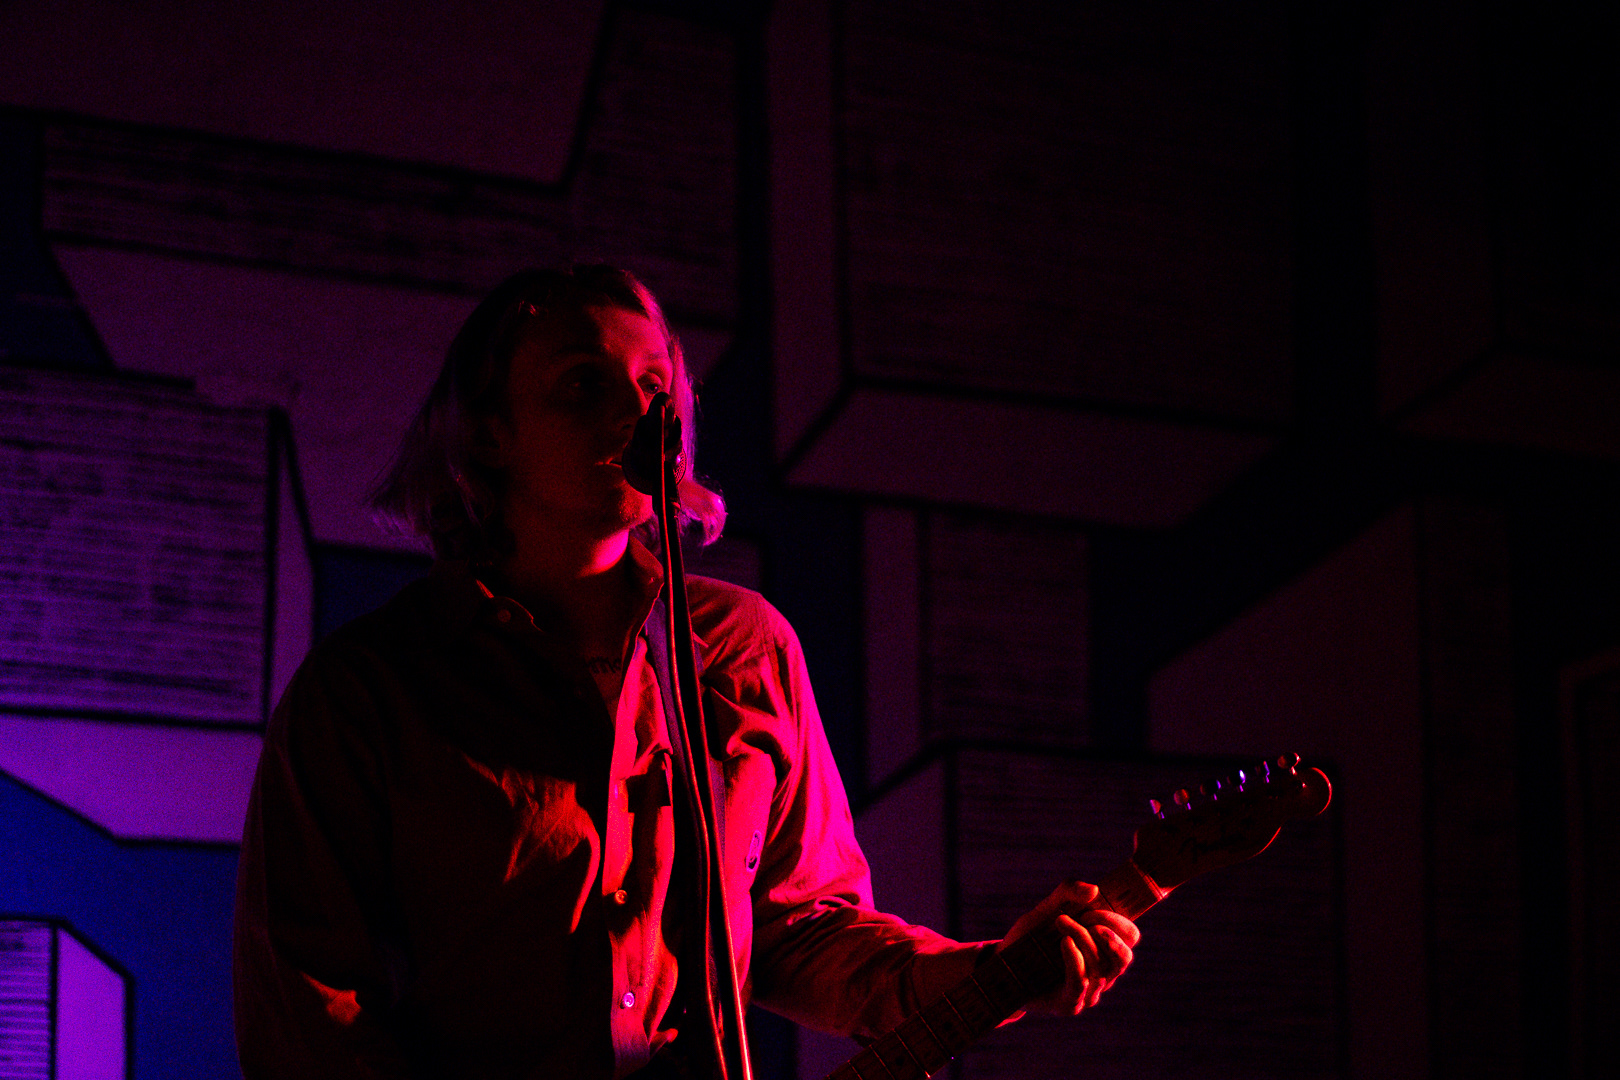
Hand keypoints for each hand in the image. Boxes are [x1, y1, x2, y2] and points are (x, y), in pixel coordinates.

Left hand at [996, 880, 1139, 1018]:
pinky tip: (1063, 943)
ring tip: (1060, 922)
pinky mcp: (1069, 1004)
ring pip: (1100, 967)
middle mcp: (1103, 973)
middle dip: (1107, 932)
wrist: (1002, 962)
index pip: (1131, 937)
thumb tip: (1095, 890)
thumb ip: (1068, 892)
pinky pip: (1080, 983)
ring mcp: (1088, 992)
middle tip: (1085, 917)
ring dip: (1082, 938)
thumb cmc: (1031, 936)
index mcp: (1104, 949)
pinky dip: (1074, 959)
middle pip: (1124, 956)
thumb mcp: (1048, 907)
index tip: (1091, 908)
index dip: (1117, 921)